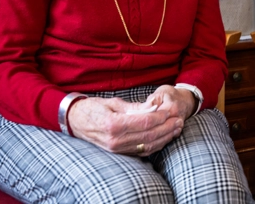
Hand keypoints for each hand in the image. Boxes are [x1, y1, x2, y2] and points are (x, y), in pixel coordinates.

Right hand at [67, 93, 183, 156]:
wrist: (74, 121)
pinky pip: (141, 150)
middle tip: (179, 120)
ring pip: (148, 145)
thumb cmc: (92, 108)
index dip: (161, 117)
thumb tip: (154, 107)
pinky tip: (165, 138)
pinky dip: (156, 145)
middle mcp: (116, 140)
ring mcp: (117, 148)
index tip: (171, 110)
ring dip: (165, 137)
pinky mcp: (119, 152)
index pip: (145, 122)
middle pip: (149, 135)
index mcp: (114, 124)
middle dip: (167, 127)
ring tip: (176, 128)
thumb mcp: (112, 103)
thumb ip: (134, 107)